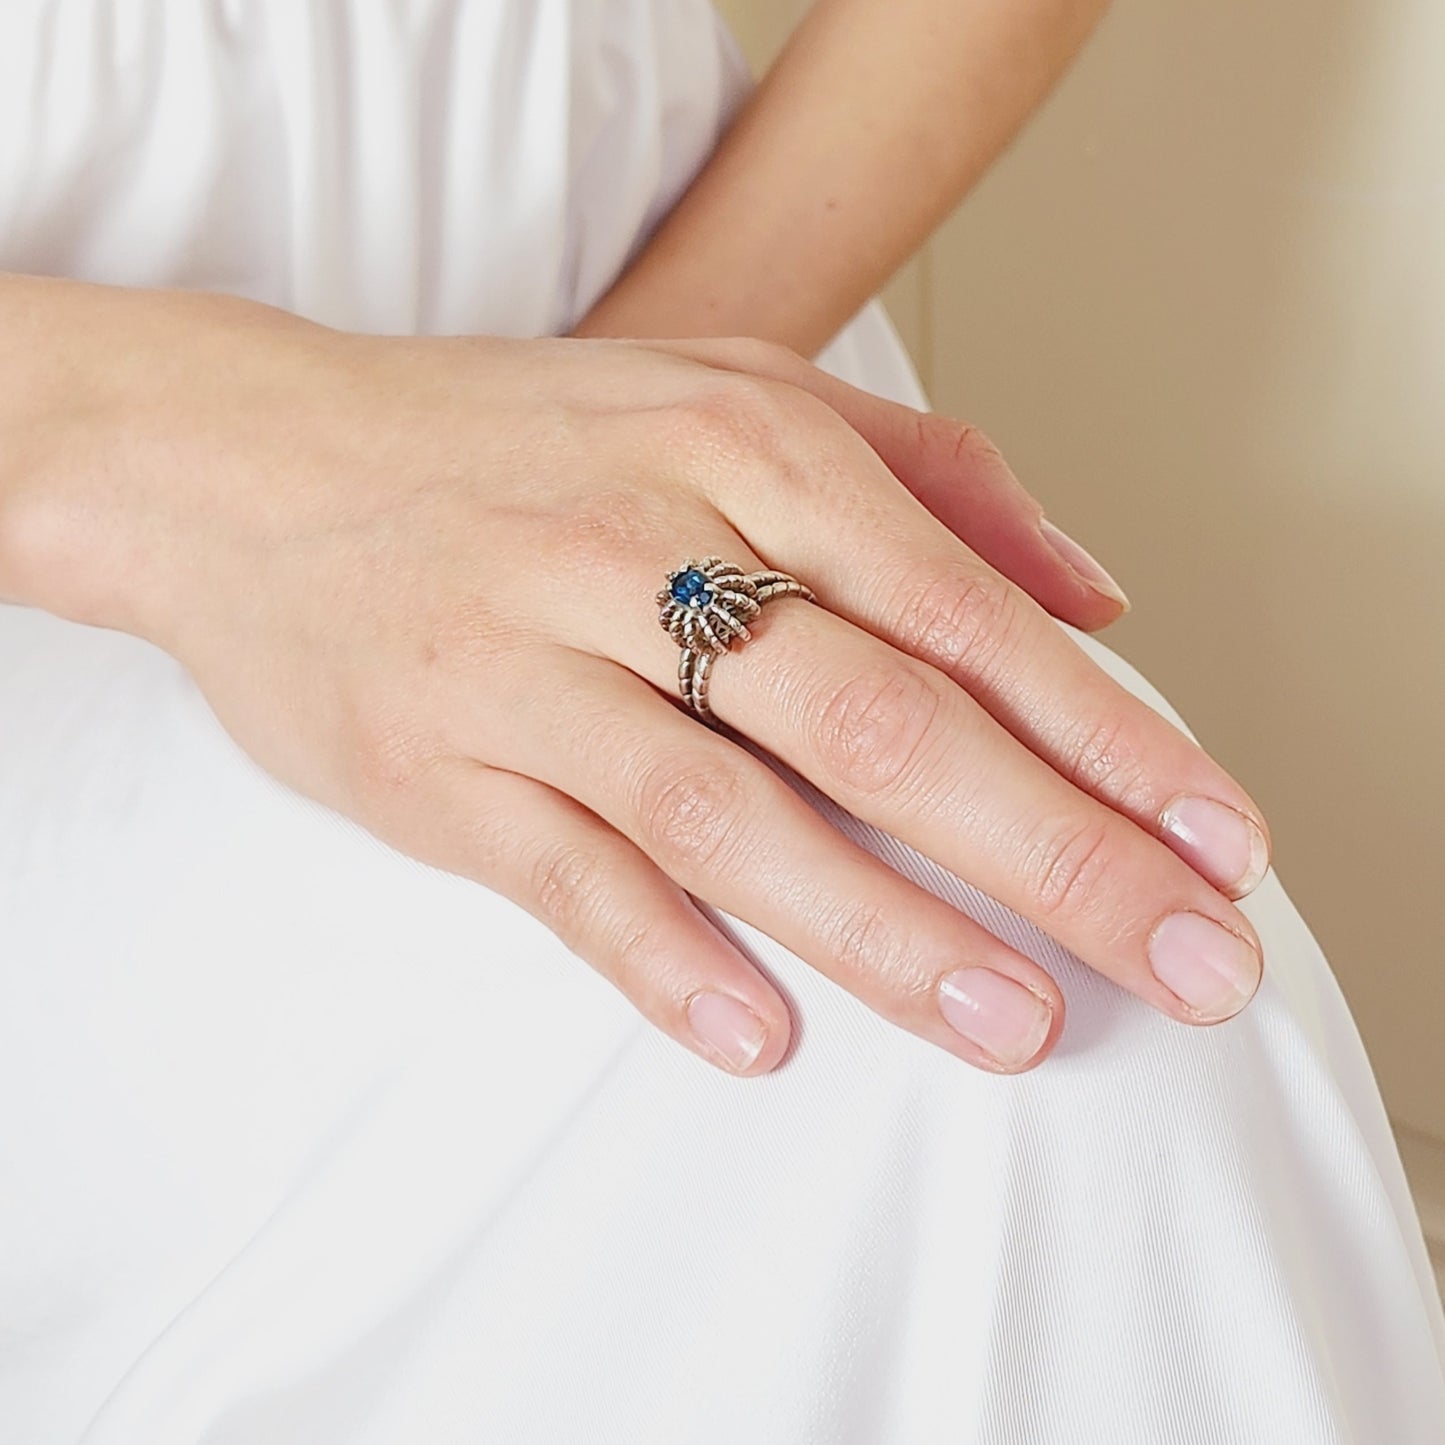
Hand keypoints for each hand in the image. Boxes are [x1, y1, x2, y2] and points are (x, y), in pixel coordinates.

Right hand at [30, 292, 1270, 1077]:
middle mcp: (642, 551)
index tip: (1215, 843)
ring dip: (886, 931)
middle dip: (1052, 853)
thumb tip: (1096, 596)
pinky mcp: (432, 765)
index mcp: (741, 450)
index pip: (963, 614)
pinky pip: (567, 877)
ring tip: (1016, 1023)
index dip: (1106, 738)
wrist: (250, 459)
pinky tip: (762, 1037)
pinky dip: (666, 961)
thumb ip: (929, 477)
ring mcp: (527, 661)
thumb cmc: (518, 437)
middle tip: (1182, 964)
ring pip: (732, 816)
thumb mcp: (724, 388)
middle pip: (880, 723)